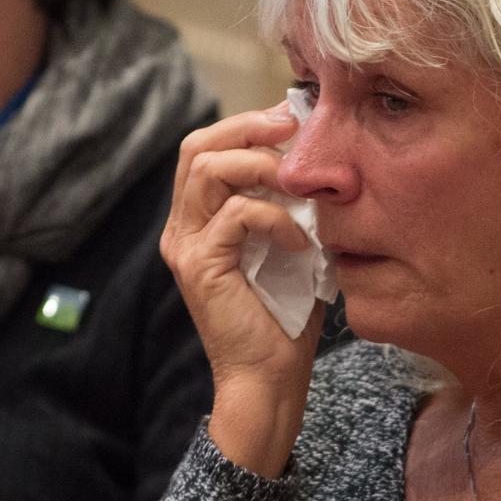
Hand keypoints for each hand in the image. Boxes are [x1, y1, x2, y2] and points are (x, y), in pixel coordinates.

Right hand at [161, 104, 322, 475]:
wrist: (269, 380)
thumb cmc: (284, 321)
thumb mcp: (290, 250)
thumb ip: (290, 208)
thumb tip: (317, 163)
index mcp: (198, 222)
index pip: (205, 150)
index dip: (245, 126)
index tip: (292, 120)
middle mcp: (182, 229)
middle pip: (197, 147)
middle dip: (248, 128)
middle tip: (293, 127)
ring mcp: (186, 246)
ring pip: (209, 169)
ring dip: (261, 165)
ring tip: (298, 182)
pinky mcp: (201, 265)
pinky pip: (238, 214)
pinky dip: (276, 217)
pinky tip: (303, 239)